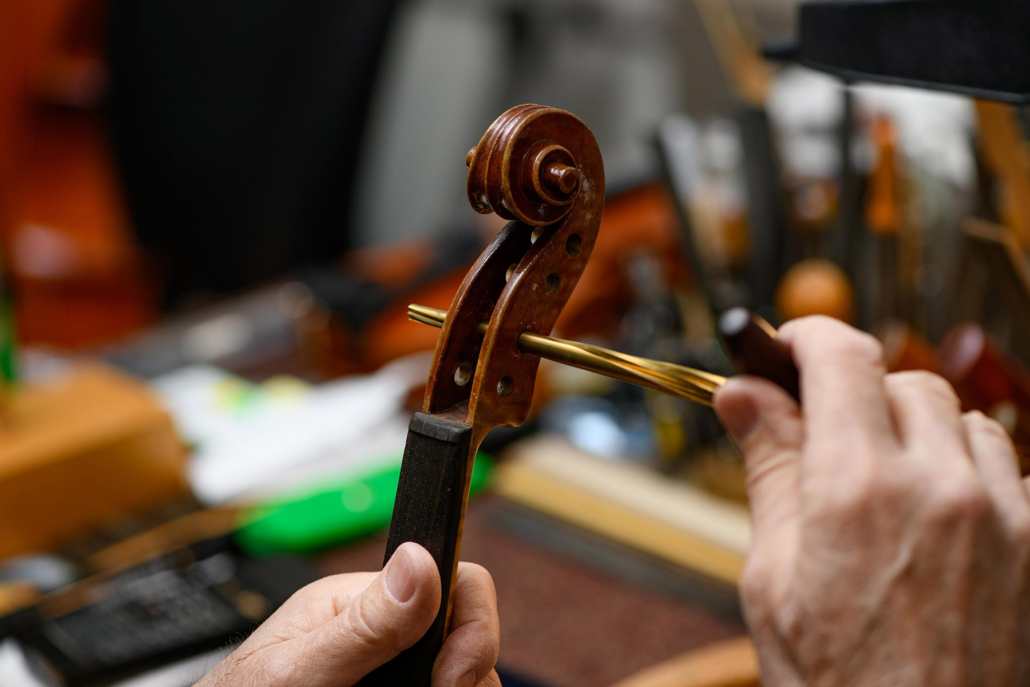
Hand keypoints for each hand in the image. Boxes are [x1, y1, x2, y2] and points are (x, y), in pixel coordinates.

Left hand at [196, 542, 500, 686]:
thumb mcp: (296, 668)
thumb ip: (361, 623)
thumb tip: (418, 561)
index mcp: (362, 602)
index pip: (455, 580)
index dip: (470, 623)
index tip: (450, 674)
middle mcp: (389, 634)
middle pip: (471, 637)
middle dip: (464, 673)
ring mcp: (398, 672)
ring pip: (469, 679)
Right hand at [713, 316, 1029, 685]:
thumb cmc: (836, 682)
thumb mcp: (773, 577)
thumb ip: (768, 469)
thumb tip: (742, 395)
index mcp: (856, 490)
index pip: (841, 358)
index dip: (807, 338)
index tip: (786, 347)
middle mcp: (938, 487)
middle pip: (901, 378)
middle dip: (856, 393)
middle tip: (823, 433)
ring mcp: (1001, 515)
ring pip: (961, 416)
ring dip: (917, 429)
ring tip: (884, 480)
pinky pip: (1007, 467)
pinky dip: (967, 469)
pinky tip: (938, 515)